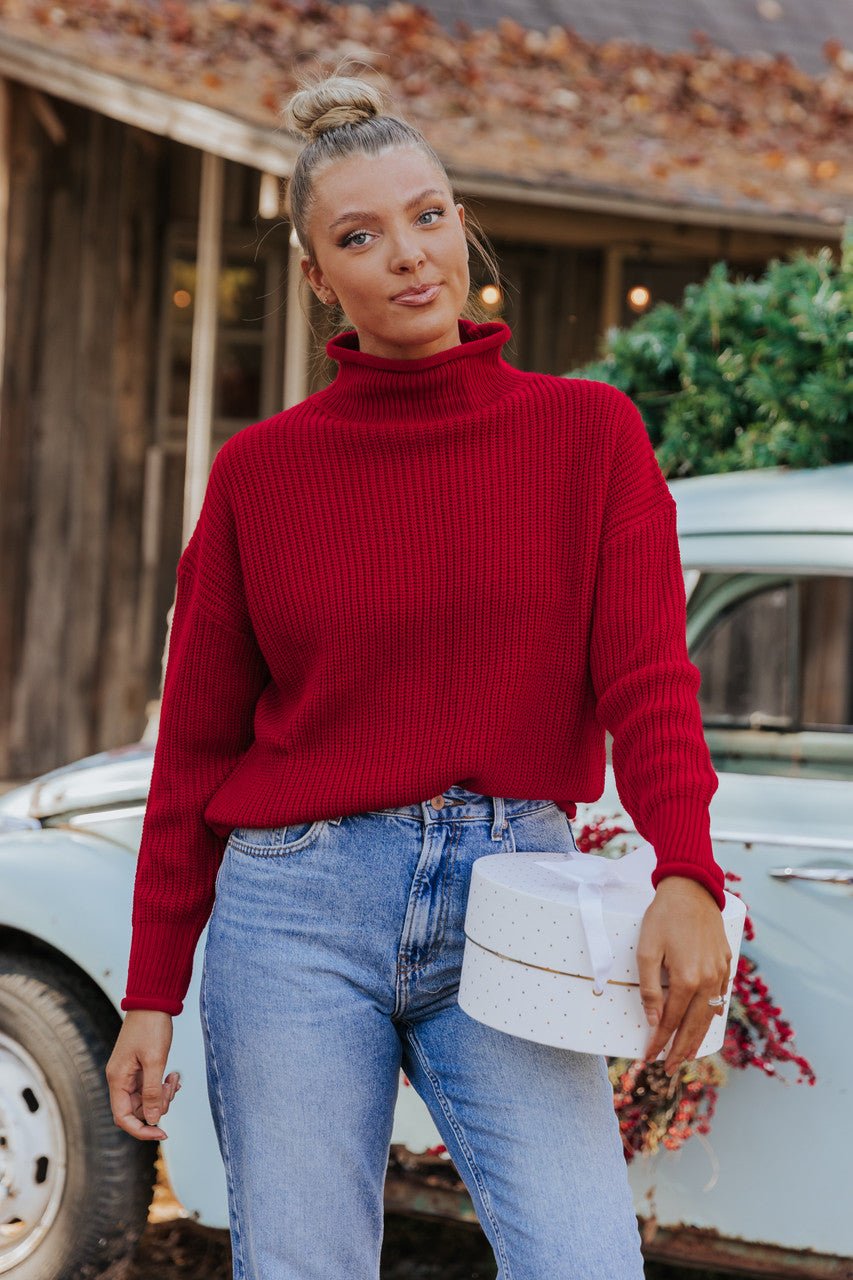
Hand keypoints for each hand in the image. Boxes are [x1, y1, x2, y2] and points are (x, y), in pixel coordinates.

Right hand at [105, 1009, 179, 1140]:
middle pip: (137, 1110)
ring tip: (175, 1077)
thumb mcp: (155, 1060)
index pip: (123, 1117)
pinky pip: (150, 1087)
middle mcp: (120, 1079)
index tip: (163, 1133)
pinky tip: (174, 1075)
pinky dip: (162, 1085)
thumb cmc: (151, 1027)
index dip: (142, 1130)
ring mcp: (130, 1073)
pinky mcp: (139, 1067)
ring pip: (146, 1099)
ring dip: (163, 1094)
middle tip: (172, 1087)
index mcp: (118, 1079)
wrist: (153, 1001)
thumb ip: (153, 1092)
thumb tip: (153, 1120)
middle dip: (158, 1106)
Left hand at [637, 875, 731, 1075]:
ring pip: (710, 1016)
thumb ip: (649, 988)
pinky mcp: (727, 964)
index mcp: (687, 979)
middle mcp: (709, 981)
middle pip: (695, 1027)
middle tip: (669, 1068)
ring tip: (686, 1055)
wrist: (691, 888)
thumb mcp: (646, 950)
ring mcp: (721, 974)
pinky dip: (711, 1016)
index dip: (659, 1042)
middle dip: (680, 1050)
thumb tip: (655, 1021)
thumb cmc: (663, 916)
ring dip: (698, 1038)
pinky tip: (703, 1024)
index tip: (648, 1058)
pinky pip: (720, 999)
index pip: (672, 1022)